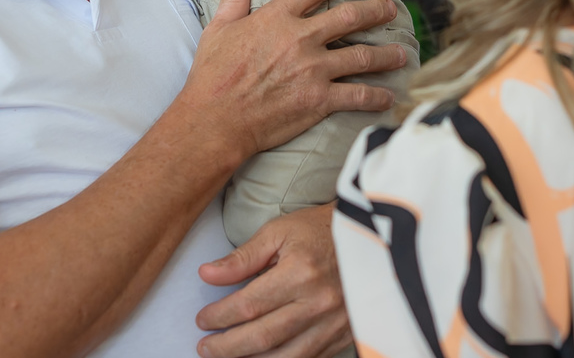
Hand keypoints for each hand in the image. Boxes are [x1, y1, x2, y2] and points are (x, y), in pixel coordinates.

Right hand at [182, 0, 402, 162]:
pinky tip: (389, 96)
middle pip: (350, 17)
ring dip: (386, 54)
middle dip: (376, 10)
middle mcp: (301, 39)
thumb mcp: (219, 30)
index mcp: (278, 19)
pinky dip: (377, 97)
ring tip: (402, 52)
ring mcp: (314, 70)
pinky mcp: (320, 99)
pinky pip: (358, 95)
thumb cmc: (213, 76)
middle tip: (391, 8)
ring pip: (362, 56)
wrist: (217, 120)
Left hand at [195, 205, 349, 357]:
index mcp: (300, 272)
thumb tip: (207, 274)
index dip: (219, 316)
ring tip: (228, 357)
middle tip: (205, 347)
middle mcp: (318, 302)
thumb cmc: (321, 229)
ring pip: (285, 357)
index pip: (248, 305)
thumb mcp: (279, 231)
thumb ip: (243, 257)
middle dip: (226, 347)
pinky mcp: (345, 333)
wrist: (371, 236)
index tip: (202, 319)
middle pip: (262, 337)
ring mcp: (334, 322)